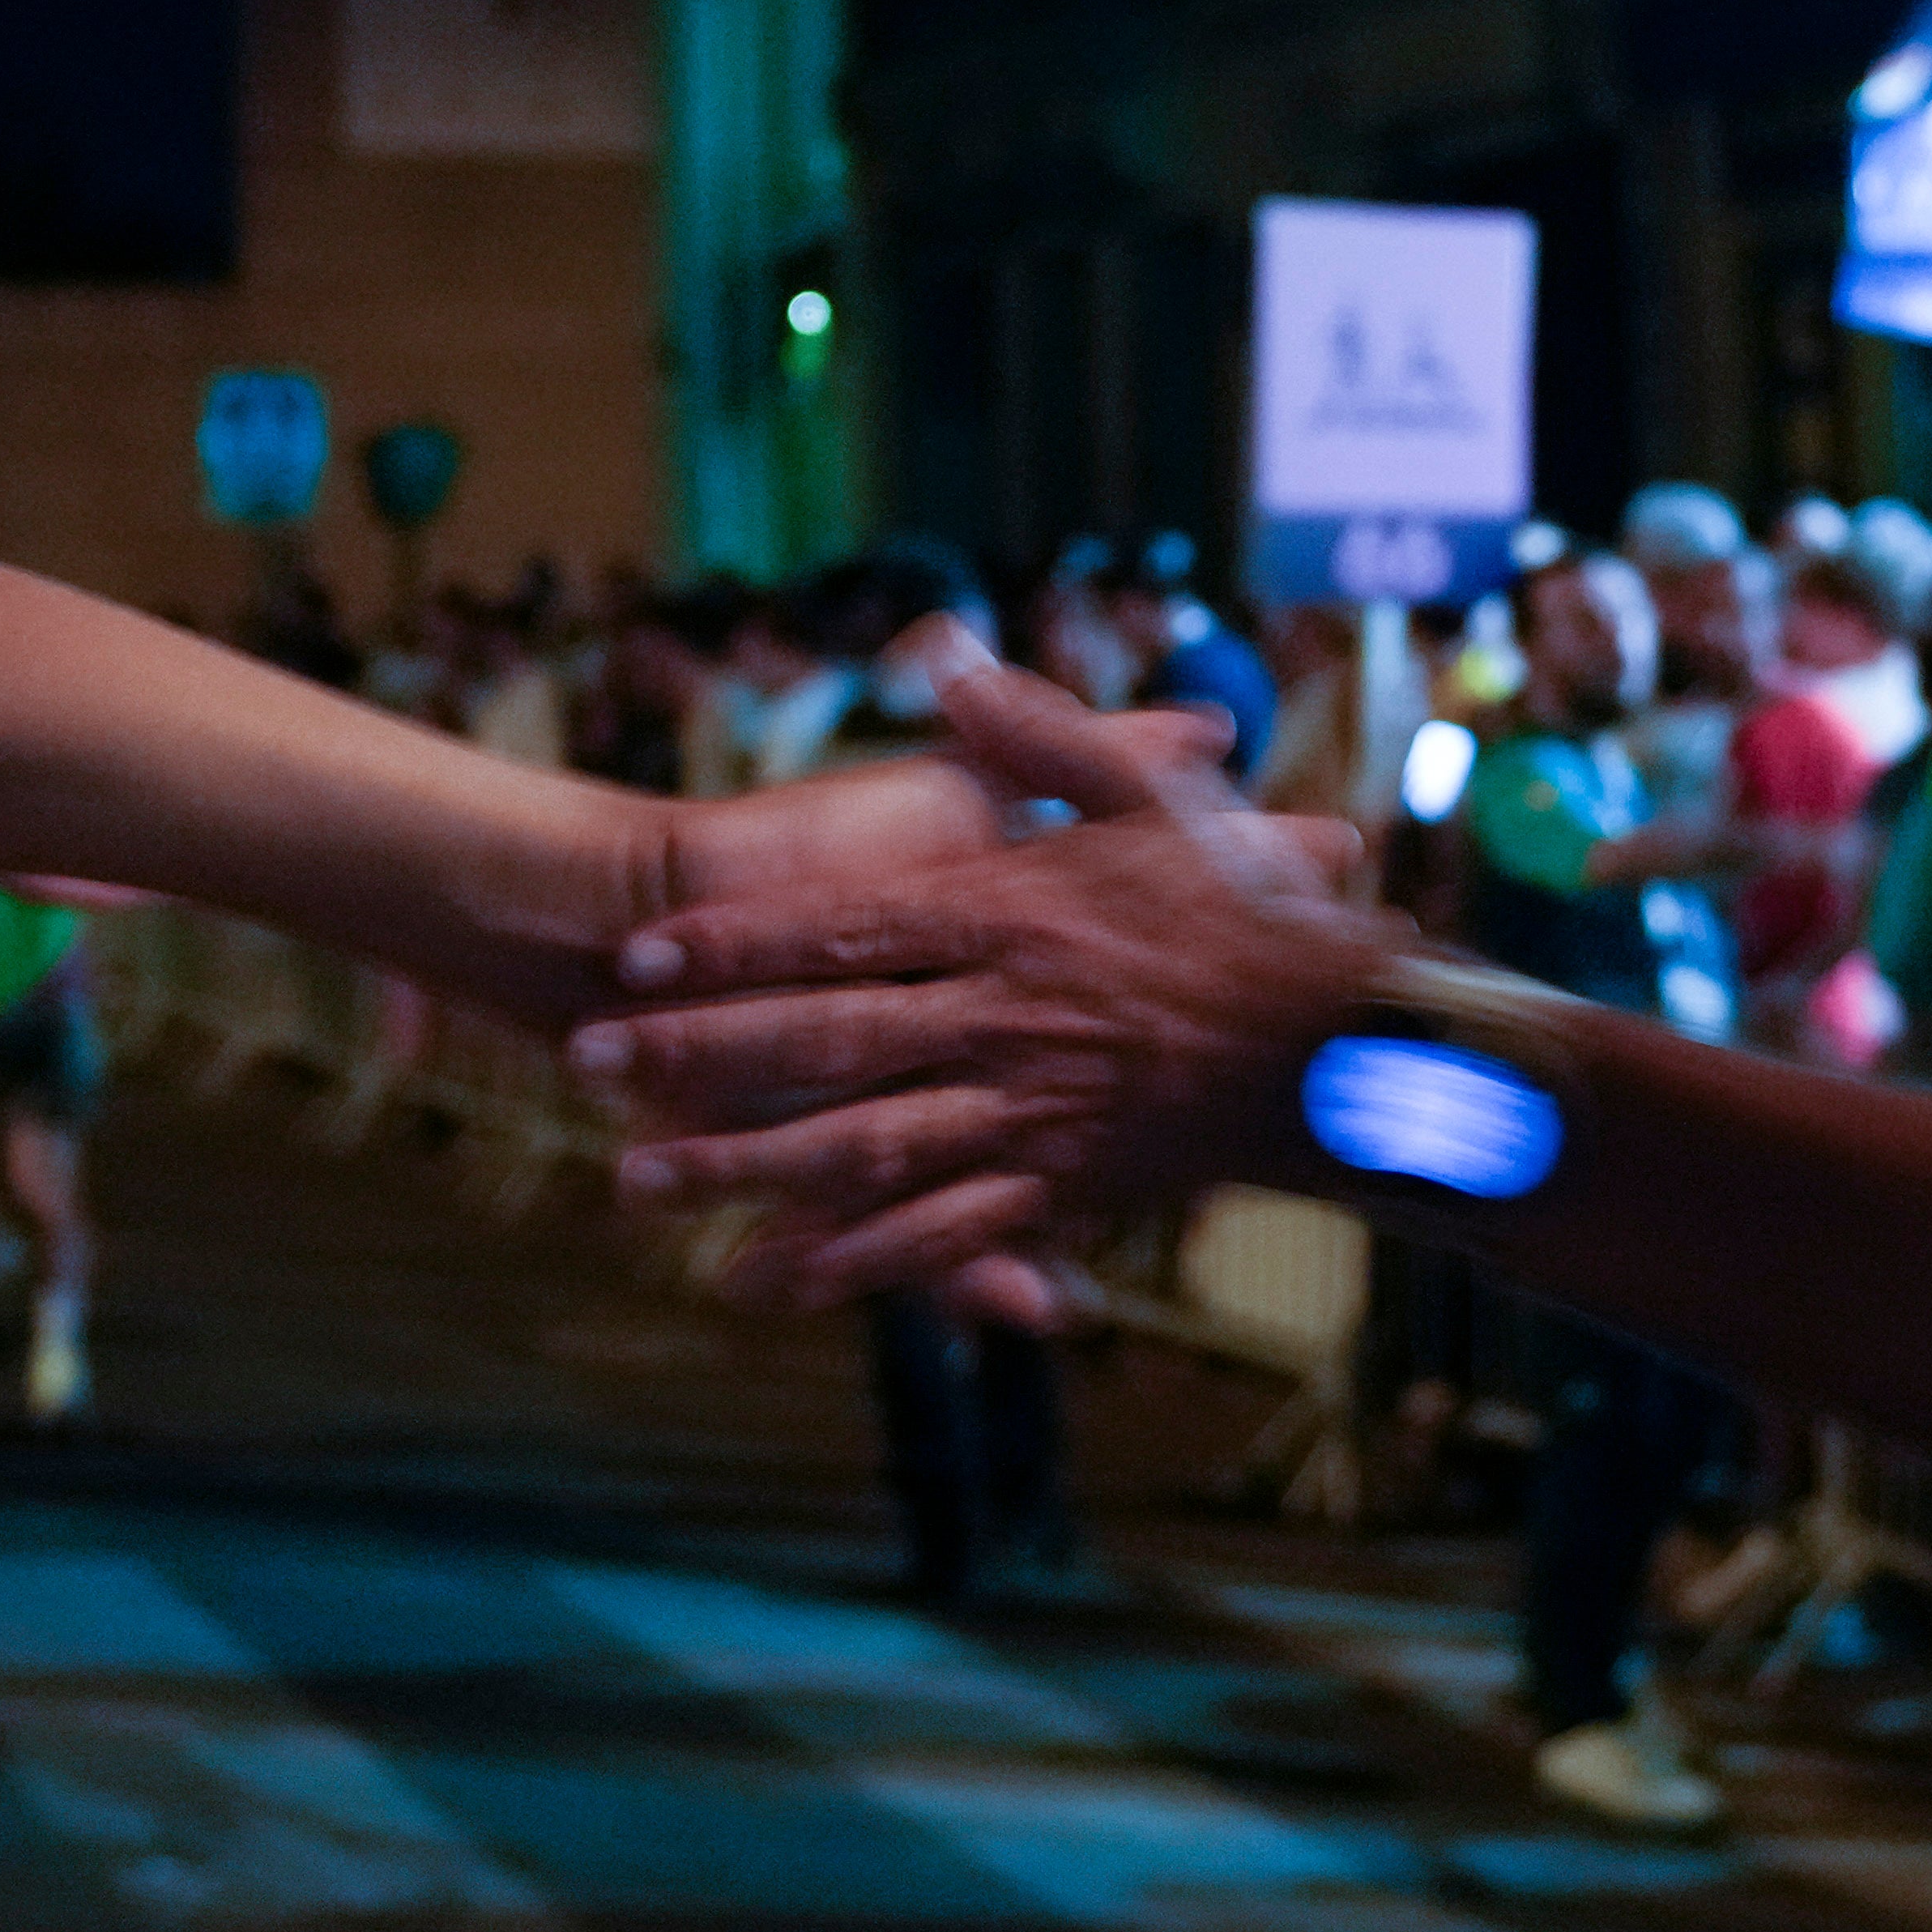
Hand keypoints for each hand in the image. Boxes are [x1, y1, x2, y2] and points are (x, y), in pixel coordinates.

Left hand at [579, 668, 1399, 1309]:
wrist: (1343, 1043)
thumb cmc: (1244, 908)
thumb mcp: (1145, 798)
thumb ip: (1035, 732)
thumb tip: (942, 650)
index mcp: (1009, 919)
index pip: (842, 929)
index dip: (733, 944)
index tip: (637, 952)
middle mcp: (1004, 1019)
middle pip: (826, 1040)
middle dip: (699, 1054)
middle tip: (588, 1062)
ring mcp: (1028, 1115)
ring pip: (861, 1149)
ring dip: (742, 1168)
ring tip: (633, 1182)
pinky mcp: (1056, 1194)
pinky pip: (940, 1236)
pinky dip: (852, 1263)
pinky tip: (765, 1281)